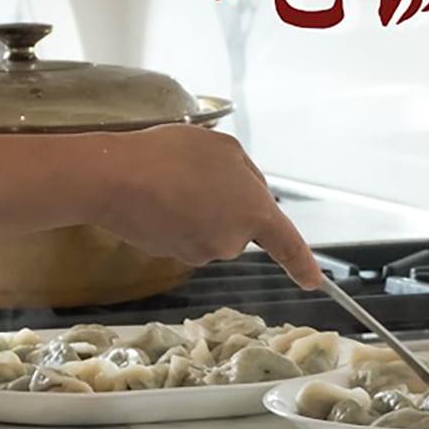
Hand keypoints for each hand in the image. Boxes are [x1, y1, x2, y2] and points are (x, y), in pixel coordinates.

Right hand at [97, 125, 321, 288]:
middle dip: (226, 201)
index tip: (314, 281)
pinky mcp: (171, 254)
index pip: (287, 244)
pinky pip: (183, 233)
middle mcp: (231, 241)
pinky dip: (175, 216)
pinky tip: (155, 195)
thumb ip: (246, 172)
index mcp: (253, 212)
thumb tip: (247, 193)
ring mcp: (199, 251)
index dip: (303, 264)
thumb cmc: (171, 155)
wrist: (114, 179)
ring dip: (198, 206)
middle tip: (198, 171)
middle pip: (240, 224)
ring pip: (209, 227)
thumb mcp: (223, 147)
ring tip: (170, 179)